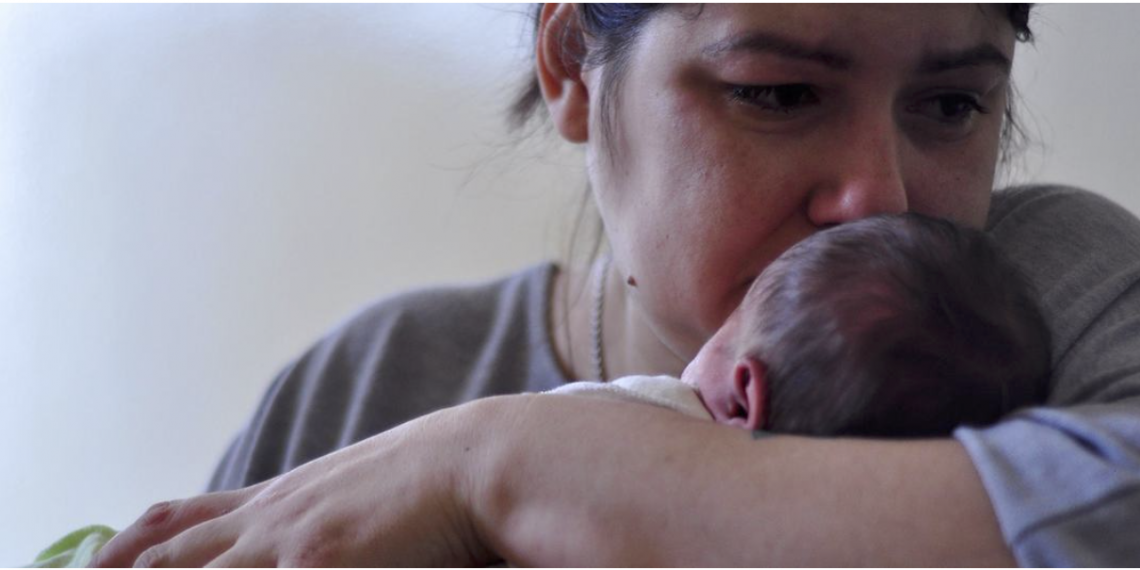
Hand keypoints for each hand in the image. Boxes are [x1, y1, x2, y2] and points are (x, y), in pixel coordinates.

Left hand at [92, 402, 499, 566]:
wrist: (478, 460)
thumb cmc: (434, 480)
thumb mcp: (362, 491)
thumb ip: (322, 515)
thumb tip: (323, 537)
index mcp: (282, 501)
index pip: (184, 520)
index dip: (132, 544)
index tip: (97, 562)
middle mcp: (273, 518)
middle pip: (171, 551)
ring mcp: (290, 542)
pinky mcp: (319, 560)